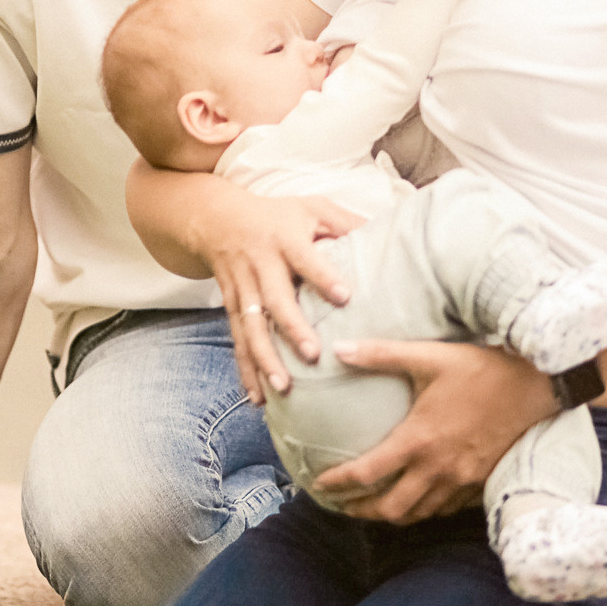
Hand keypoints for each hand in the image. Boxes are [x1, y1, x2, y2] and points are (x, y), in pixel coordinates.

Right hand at [189, 185, 362, 403]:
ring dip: (265, 359)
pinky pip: (237, 341)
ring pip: (251, 327)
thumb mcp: (312, 208)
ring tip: (283, 386)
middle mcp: (260, 265)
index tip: (345, 296)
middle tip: (313, 354)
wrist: (216, 219)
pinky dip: (246, 370)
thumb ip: (348, 223)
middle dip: (292, 329)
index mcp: (285, 239)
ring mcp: (242, 289)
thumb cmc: (277, 216)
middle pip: (275, 299)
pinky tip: (257, 397)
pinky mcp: (231, 307)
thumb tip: (391, 236)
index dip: (323, 275)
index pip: (305, 258)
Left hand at [311, 339, 557, 523]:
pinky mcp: (480, 481)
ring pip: (420, 514)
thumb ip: (381, 354)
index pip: (367, 473)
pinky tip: (417, 501)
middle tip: (342, 506)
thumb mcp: (429, 356)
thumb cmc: (481, 368)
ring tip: (373, 508)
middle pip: (391, 507)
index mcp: (419, 439)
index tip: (318, 485)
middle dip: (361, 511)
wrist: (535, 386)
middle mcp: (438, 467)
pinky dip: (426, 510)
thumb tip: (338, 349)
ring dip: (392, 515)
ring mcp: (462, 479)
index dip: (338, 483)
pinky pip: (447, 508)